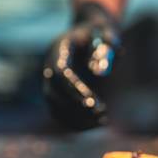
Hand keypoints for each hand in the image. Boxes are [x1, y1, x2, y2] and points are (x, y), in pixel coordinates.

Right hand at [43, 1, 121, 129]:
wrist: (91, 33)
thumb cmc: (102, 33)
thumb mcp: (107, 34)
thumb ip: (107, 47)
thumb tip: (100, 73)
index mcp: (60, 49)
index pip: (60, 73)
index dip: (75, 89)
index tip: (94, 102)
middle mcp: (50, 66)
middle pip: (53, 93)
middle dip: (76, 107)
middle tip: (101, 113)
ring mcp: (51, 81)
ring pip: (54, 107)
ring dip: (76, 118)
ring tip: (102, 121)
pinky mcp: (57, 93)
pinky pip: (60, 113)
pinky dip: (76, 122)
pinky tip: (98, 123)